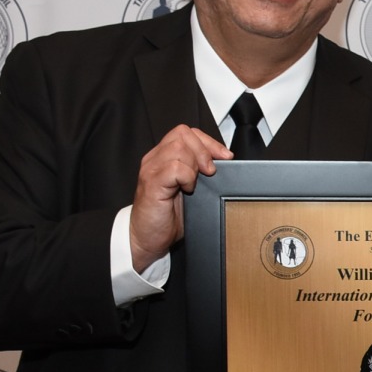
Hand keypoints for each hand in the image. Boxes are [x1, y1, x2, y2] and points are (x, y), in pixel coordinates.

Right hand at [129, 124, 232, 271]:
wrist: (147, 238)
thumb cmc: (167, 217)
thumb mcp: (189, 190)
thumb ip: (200, 173)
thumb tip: (224, 163)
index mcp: (163, 158)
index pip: (186, 133)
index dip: (208, 142)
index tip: (225, 157)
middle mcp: (155, 160)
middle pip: (183, 134)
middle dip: (204, 151)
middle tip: (210, 172)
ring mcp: (151, 170)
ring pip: (179, 148)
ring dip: (195, 164)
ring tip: (194, 183)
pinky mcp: (151, 184)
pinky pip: (175, 168)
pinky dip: (187, 177)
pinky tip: (187, 190)